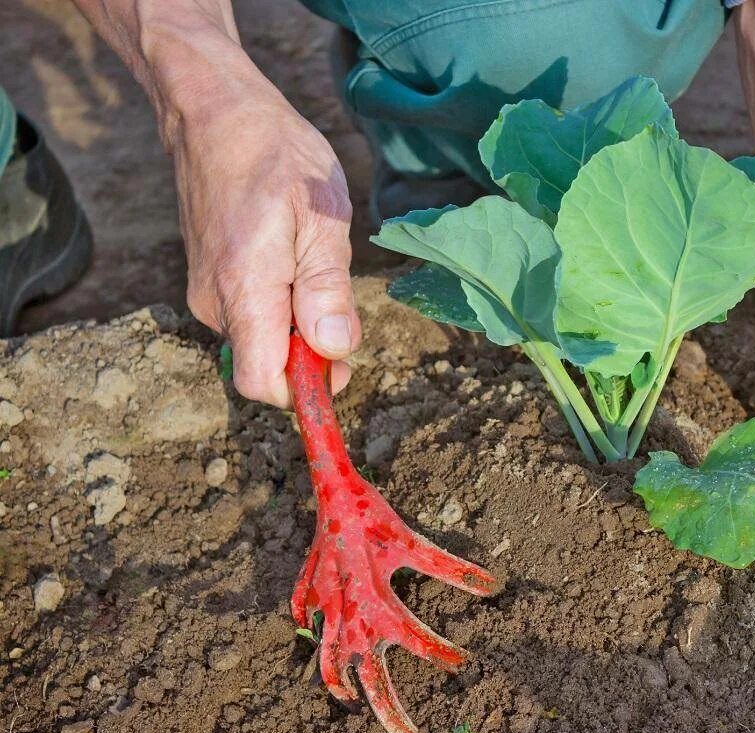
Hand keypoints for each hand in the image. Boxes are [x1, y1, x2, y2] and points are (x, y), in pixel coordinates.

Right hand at [173, 78, 360, 406]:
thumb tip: (334, 349)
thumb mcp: (321, 219)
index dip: (305, 391)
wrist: (215, 113)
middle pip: (267, 366)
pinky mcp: (208, 280)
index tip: (341, 366)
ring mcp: (206, 292)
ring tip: (315, 264)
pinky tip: (295, 259)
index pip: (262, 383)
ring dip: (297, 325)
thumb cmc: (275, 156)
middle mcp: (214, 302)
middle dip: (311, 355)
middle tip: (341, 305)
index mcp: (243, 292)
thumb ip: (327, 290)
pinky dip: (280, 305)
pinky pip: (250, 315)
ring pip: (261, 340)